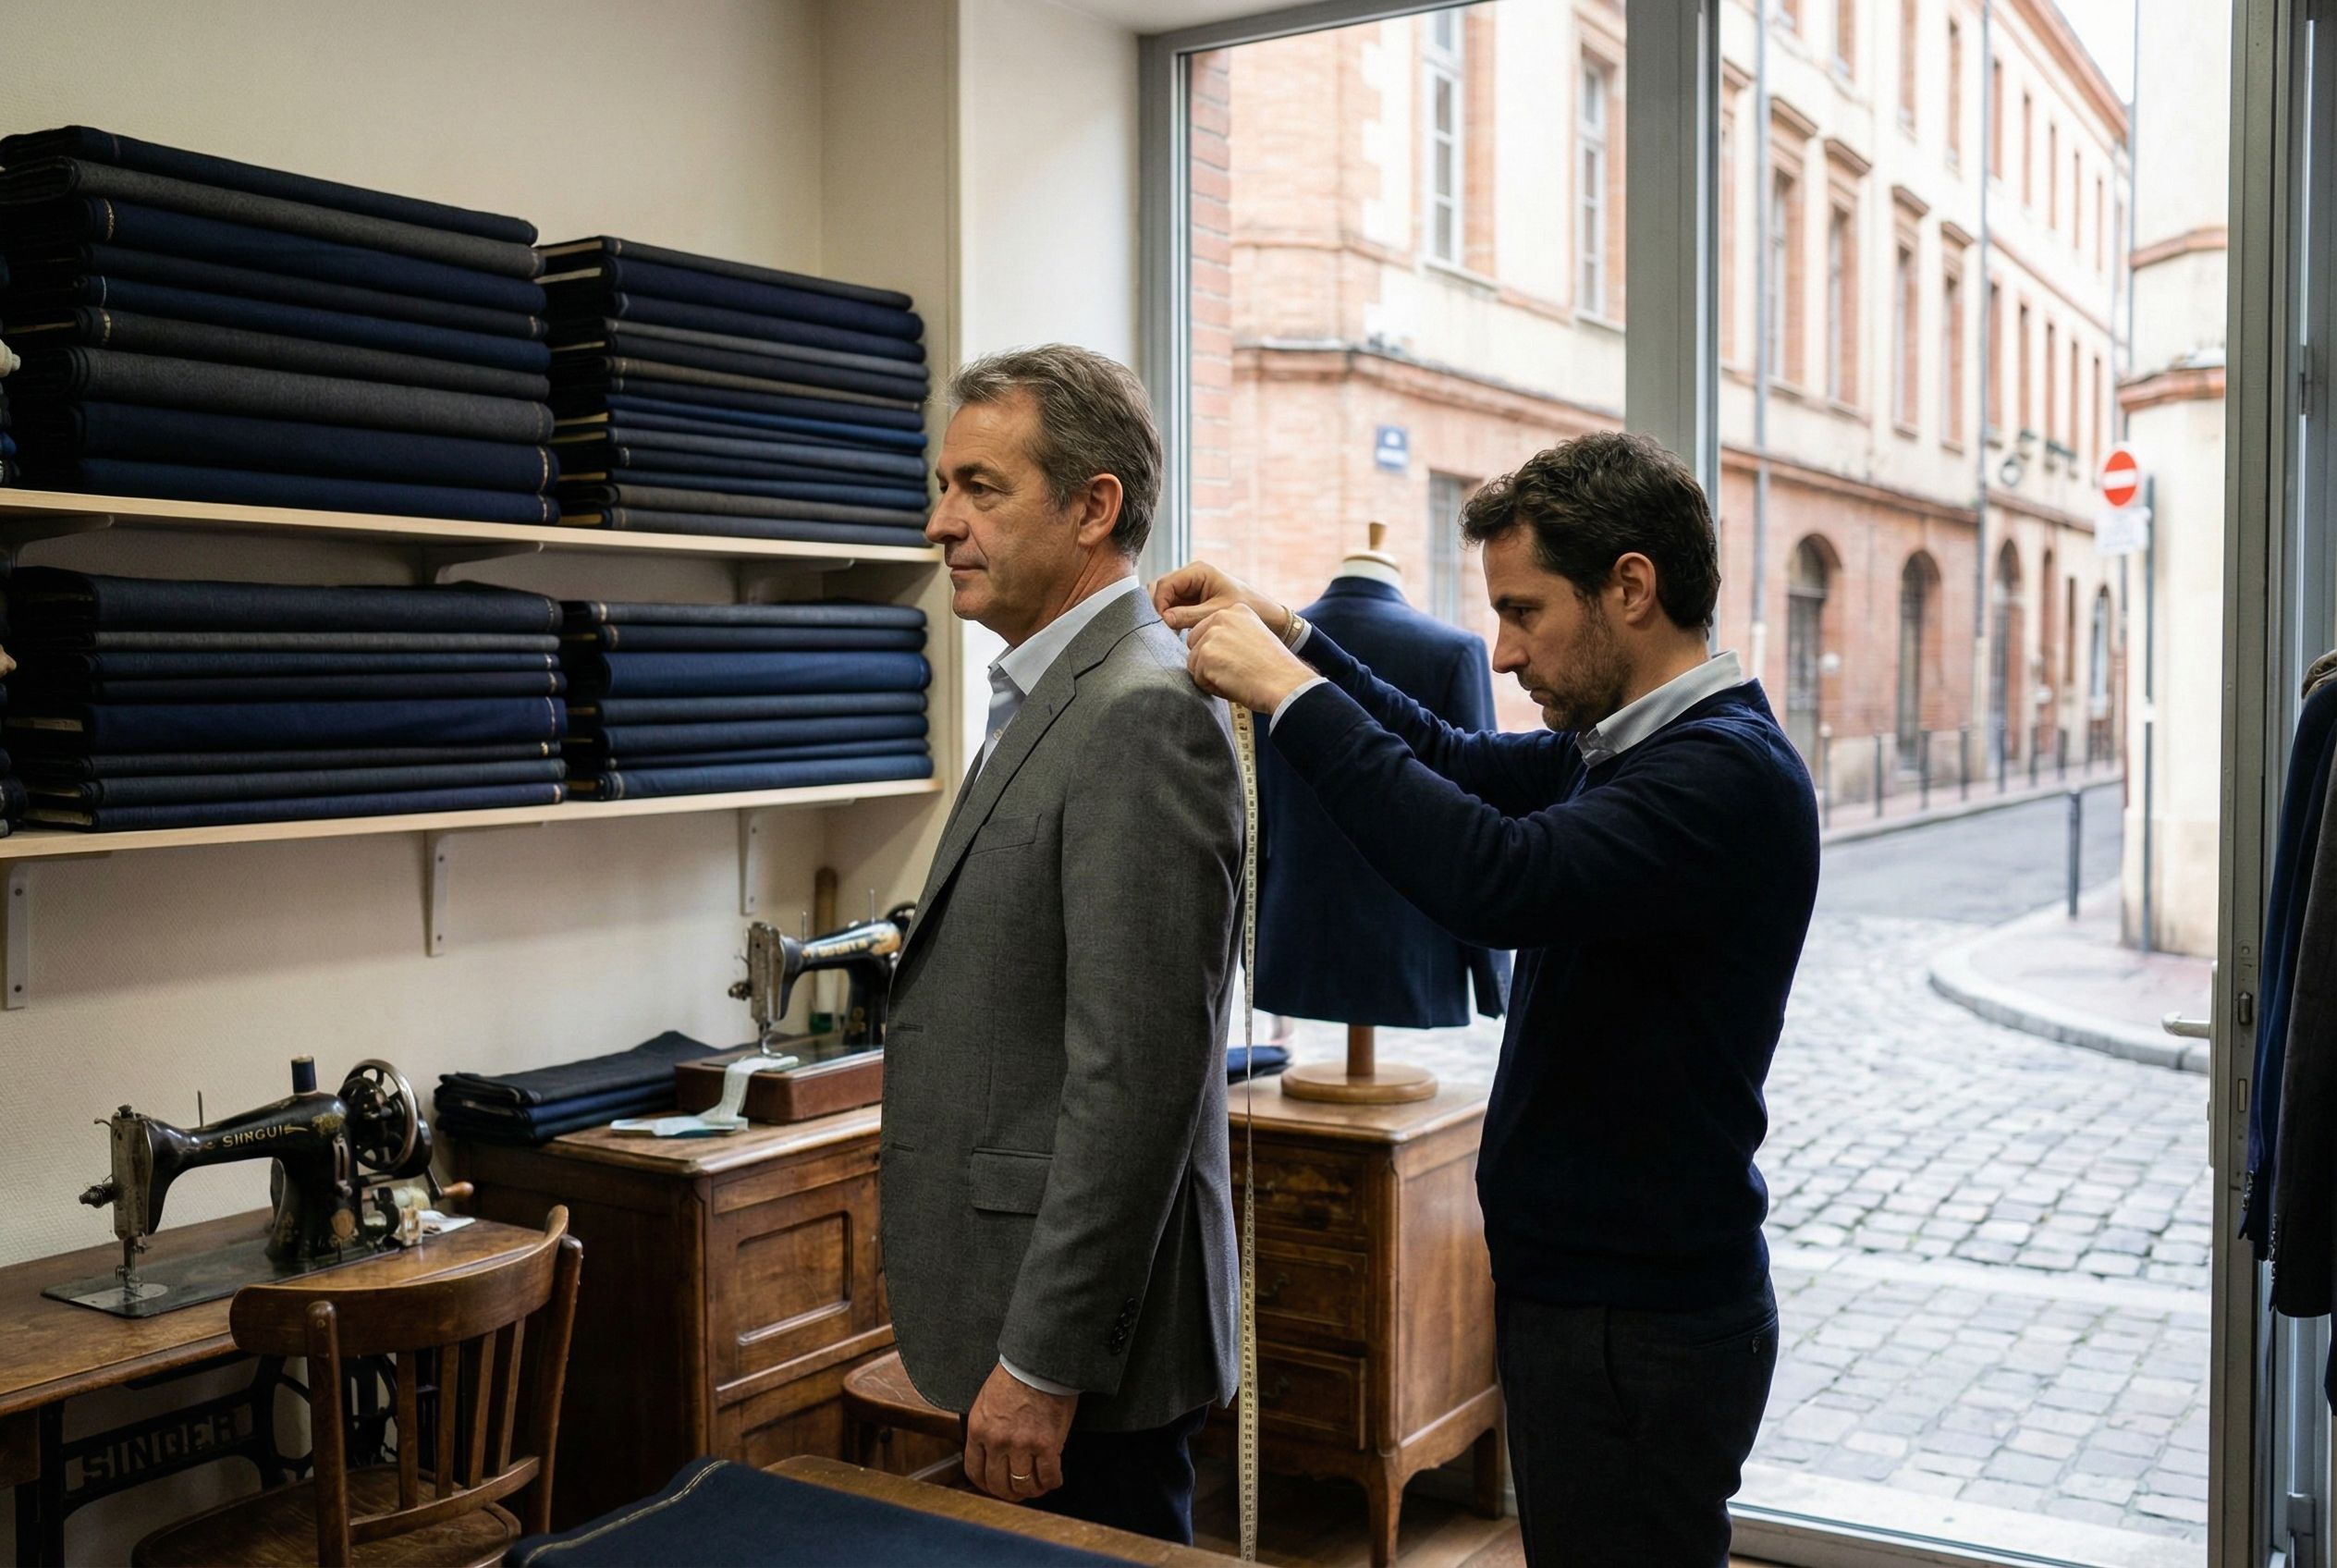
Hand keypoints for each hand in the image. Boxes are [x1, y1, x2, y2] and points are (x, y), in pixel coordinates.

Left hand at [964, 1362, 1075, 1502]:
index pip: (975, 1472)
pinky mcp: (1047, 1445)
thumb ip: (984, 1430)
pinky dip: (1051, 1482)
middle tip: (1018, 1491)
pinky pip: (1048, 1476)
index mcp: (979, 1430)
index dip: (986, 1485)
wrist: (1040, 1363)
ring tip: (1038, 1486)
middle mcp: (997, 1442)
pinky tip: (1054, 1478)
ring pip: (1023, 1485)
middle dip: (1009, 1493)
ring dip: (1032, 1490)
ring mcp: (1022, 1445)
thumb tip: (989, 1453)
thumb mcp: (986, 1402)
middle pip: (998, 1484)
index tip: (995, 1486)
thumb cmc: (1015, 1376)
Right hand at [1151, 561, 1288, 637]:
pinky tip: (1175, 633)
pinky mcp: (1192, 602)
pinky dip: (1170, 620)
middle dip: (1157, 609)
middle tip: (1160, 630)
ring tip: (1167, 633)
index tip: (1161, 624)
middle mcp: (1192, 577)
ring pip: (1165, 600)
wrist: (1268, 617)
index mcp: (1198, 571)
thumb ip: (1189, 615)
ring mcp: (1191, 589)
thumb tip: (1164, 620)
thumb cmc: (1249, 608)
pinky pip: (1173, 608)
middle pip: (1161, 590)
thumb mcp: (1217, 612)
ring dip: (1163, 615)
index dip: (1159, 604)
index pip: (1165, 584)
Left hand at [1186, 604, 1314, 714]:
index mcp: (1236, 610)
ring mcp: (1213, 634)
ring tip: (1237, 677)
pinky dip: (1213, 687)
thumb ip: (1231, 635)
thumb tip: (1208, 647)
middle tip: (1237, 670)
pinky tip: (1234, 683)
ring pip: (1194, 663)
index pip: (1207, 631)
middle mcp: (1222, 616)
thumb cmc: (1273, 668)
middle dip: (1209, 663)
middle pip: (1195, 645)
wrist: (1285, 683)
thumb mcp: (1253, 637)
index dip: (1220, 653)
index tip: (1242, 659)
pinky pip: (1198, 678)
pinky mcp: (1206, 654)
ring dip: (1211, 676)